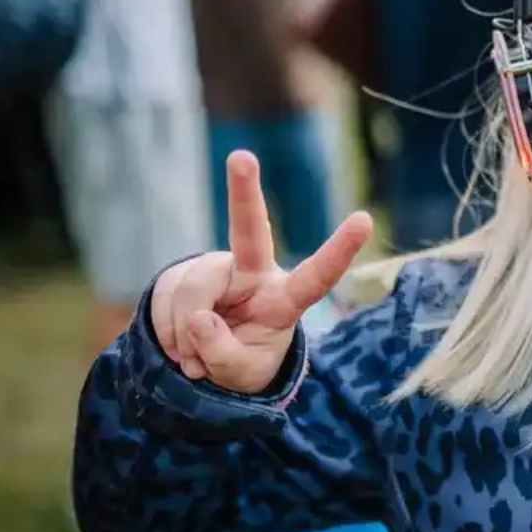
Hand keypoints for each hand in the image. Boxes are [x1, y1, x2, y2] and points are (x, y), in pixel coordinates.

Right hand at [151, 152, 373, 393]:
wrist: (206, 364)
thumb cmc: (241, 363)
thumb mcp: (240, 374)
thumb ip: (223, 353)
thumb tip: (199, 319)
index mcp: (283, 300)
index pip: (316, 277)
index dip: (339, 251)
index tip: (365, 220)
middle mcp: (253, 275)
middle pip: (249, 232)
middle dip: (244, 192)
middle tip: (242, 157)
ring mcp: (217, 271)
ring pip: (194, 290)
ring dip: (184, 331)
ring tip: (193, 356)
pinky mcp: (183, 274)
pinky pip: (166, 298)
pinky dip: (166, 331)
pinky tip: (178, 342)